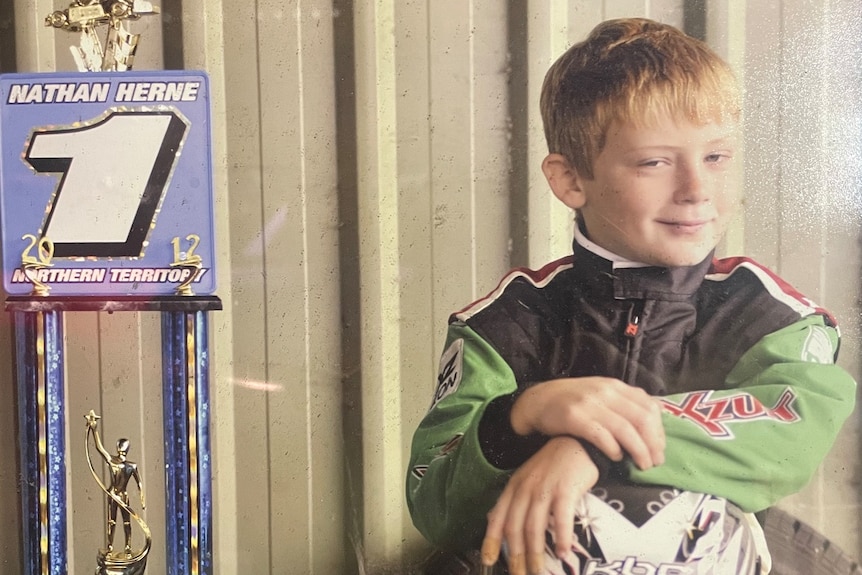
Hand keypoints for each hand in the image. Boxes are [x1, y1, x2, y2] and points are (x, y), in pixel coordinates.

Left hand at [481, 436, 598, 574]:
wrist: (575, 441)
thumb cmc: (552, 464)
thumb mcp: (526, 479)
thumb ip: (513, 500)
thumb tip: (495, 521)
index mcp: (513, 487)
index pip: (498, 517)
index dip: (491, 541)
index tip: (488, 561)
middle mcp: (525, 488)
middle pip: (515, 528)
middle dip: (516, 556)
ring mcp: (544, 489)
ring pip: (534, 527)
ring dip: (536, 554)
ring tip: (538, 572)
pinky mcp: (565, 489)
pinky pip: (561, 517)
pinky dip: (561, 537)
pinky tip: (564, 553)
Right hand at [510, 377, 664, 469]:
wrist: (537, 400)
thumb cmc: (571, 402)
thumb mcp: (600, 394)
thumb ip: (624, 403)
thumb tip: (653, 420)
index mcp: (615, 386)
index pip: (649, 407)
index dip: (659, 431)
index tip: (659, 449)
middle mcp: (605, 391)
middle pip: (642, 419)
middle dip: (653, 444)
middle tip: (655, 462)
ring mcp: (590, 403)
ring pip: (626, 429)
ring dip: (639, 451)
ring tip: (642, 465)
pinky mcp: (574, 417)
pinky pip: (602, 435)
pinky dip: (614, 449)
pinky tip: (617, 457)